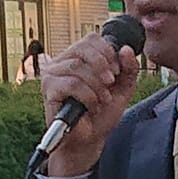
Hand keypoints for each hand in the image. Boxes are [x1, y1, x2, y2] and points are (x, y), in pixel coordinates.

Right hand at [38, 34, 143, 178]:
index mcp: (78, 57)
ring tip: (102, 100)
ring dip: (96, 85)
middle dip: (103, 65)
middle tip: (110, 83)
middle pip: (83, 48)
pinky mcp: (49, 91)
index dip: (108, 52)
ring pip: (77, 66)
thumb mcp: (123, 89)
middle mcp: (62, 62)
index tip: (116, 71)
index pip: (91, 39)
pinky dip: (87, 96)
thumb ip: (129, 69)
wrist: (90, 139)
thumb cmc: (102, 113)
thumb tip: (126, 49)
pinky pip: (71, 84)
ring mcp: (52, 75)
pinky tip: (91, 107)